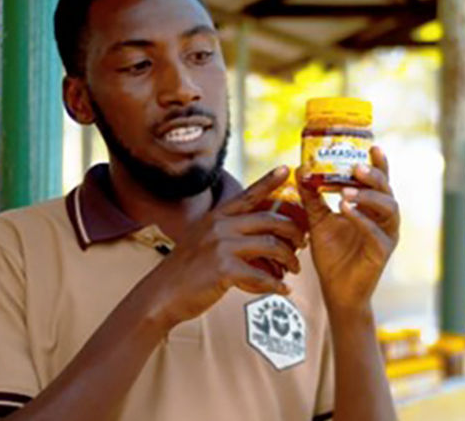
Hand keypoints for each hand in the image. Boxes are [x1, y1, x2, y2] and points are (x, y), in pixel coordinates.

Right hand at [148, 166, 307, 328]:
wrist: (161, 294)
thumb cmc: (184, 272)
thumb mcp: (201, 241)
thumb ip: (225, 233)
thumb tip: (256, 236)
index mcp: (215, 217)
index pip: (247, 195)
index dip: (269, 181)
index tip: (286, 169)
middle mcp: (219, 226)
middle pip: (270, 220)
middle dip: (294, 231)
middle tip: (302, 244)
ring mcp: (221, 246)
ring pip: (271, 245)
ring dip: (289, 259)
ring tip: (293, 269)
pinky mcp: (225, 269)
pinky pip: (262, 275)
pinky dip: (276, 285)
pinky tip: (281, 291)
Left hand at [296, 146, 399, 314]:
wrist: (335, 289)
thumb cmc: (331, 253)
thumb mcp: (317, 220)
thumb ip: (311, 196)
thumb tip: (299, 169)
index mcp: (371, 206)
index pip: (378, 180)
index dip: (378, 163)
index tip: (372, 145)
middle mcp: (383, 217)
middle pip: (387, 189)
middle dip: (373, 175)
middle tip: (355, 167)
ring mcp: (386, 234)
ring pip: (388, 208)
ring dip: (368, 196)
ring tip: (346, 190)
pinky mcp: (382, 252)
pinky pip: (377, 232)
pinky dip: (362, 219)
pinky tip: (346, 210)